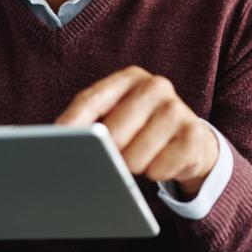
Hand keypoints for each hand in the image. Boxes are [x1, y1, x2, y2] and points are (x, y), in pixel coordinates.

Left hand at [56, 66, 218, 198]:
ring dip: (134, 166)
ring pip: (134, 157)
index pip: (92, 100)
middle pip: (112, 134)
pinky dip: (156, 173)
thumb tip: (60, 139)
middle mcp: (156, 86)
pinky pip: (159, 170)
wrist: (191, 140)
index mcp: (130, 78)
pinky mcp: (195, 135)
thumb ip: (90, 121)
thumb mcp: (115, 116)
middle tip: (117, 154)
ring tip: (142, 155)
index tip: (56, 141)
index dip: (72, 122)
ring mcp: (178, 109)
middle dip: (109, 153)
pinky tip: (162, 161)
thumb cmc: (141, 128)